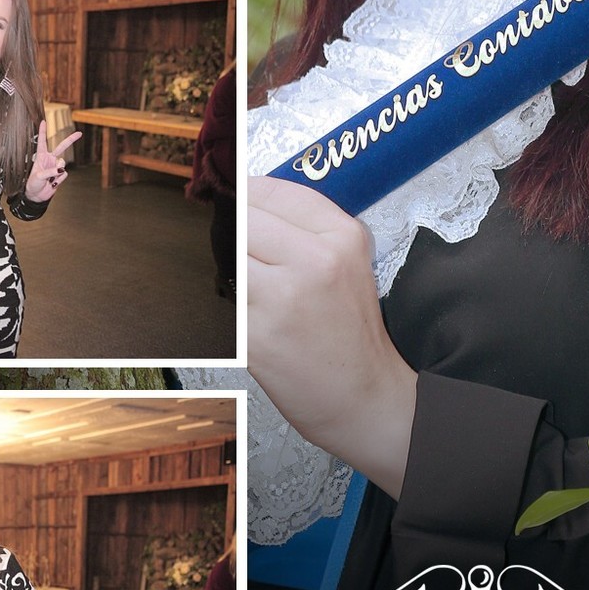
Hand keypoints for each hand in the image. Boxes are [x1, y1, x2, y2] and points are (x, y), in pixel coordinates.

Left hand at [24, 122, 81, 202]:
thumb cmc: (33, 184)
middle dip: (71, 140)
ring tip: (49, 180)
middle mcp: (49, 159)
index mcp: (41, 156)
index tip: (43, 121)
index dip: (42, 131)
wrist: (36, 196)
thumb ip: (50, 171)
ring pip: (63, 164)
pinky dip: (59, 180)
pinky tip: (52, 183)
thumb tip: (61, 169)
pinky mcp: (60, 174)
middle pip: (62, 147)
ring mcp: (55, 166)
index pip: (42, 141)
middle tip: (79, 133)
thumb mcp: (38, 176)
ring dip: (57, 172)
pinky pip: (64, 174)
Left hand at [247, 175, 416, 498]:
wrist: (366, 399)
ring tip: (243, 284)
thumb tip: (245, 200)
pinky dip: (226, 303)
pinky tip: (245, 314)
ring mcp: (283, 297)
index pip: (270, 190)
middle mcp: (316, 260)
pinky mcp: (256, 335)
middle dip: (230, 229)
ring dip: (225, 266)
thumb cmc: (351, 335)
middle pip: (241, 217)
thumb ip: (302, 228)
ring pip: (225, 255)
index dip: (244, 195)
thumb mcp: (347, 262)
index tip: (234, 203)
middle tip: (234, 248)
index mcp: (342, 236)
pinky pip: (222, 300)